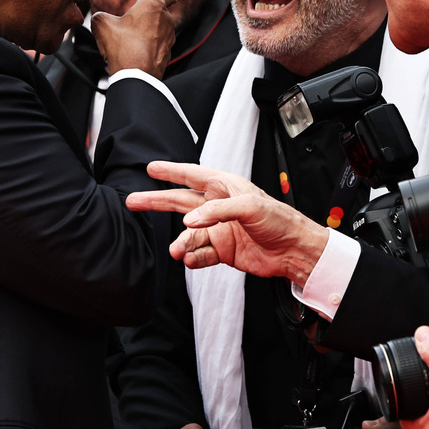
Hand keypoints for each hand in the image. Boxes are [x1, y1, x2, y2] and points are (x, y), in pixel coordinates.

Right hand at [91, 0, 193, 77]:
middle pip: (156, 14)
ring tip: (126, 45)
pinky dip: (145, 48)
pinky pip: (154, 46)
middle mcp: (165, 19)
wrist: (135, 75)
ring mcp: (168, 37)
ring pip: (155, 31)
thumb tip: (99, 19)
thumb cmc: (122, 46)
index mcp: (153, 5)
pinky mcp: (167, 53)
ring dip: (143, 35)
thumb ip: (101, 16)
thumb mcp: (102, 25)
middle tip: (127, 29)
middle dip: (143, 19)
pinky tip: (132, 56)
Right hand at [125, 161, 328, 287]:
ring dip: (180, 243)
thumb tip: (189, 221)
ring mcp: (218, 230)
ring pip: (188, 234)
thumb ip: (217, 211)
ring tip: (177, 251)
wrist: (294, 251)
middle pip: (180, 202)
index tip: (151, 168)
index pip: (193, 175)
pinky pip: (200, 254)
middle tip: (133, 200)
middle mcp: (218, 208)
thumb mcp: (250, 206)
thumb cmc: (280, 221)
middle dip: (156, 201)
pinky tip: (189, 260)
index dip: (171, 171)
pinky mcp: (222, 251)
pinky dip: (193, 258)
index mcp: (225, 188)